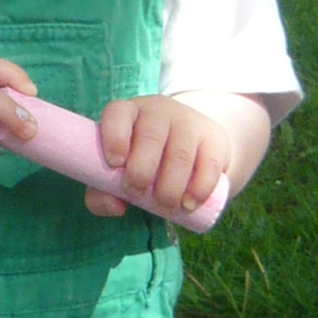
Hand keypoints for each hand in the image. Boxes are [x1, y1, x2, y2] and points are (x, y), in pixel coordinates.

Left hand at [82, 94, 230, 217]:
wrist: (189, 151)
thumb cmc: (141, 163)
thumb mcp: (117, 173)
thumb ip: (102, 193)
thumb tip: (116, 206)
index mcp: (127, 113)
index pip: (117, 113)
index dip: (114, 137)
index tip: (115, 164)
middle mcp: (158, 110)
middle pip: (151, 136)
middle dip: (141, 172)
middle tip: (138, 195)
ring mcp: (188, 121)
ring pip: (180, 153)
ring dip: (170, 187)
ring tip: (164, 207)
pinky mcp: (214, 138)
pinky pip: (210, 164)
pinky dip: (199, 189)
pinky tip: (188, 204)